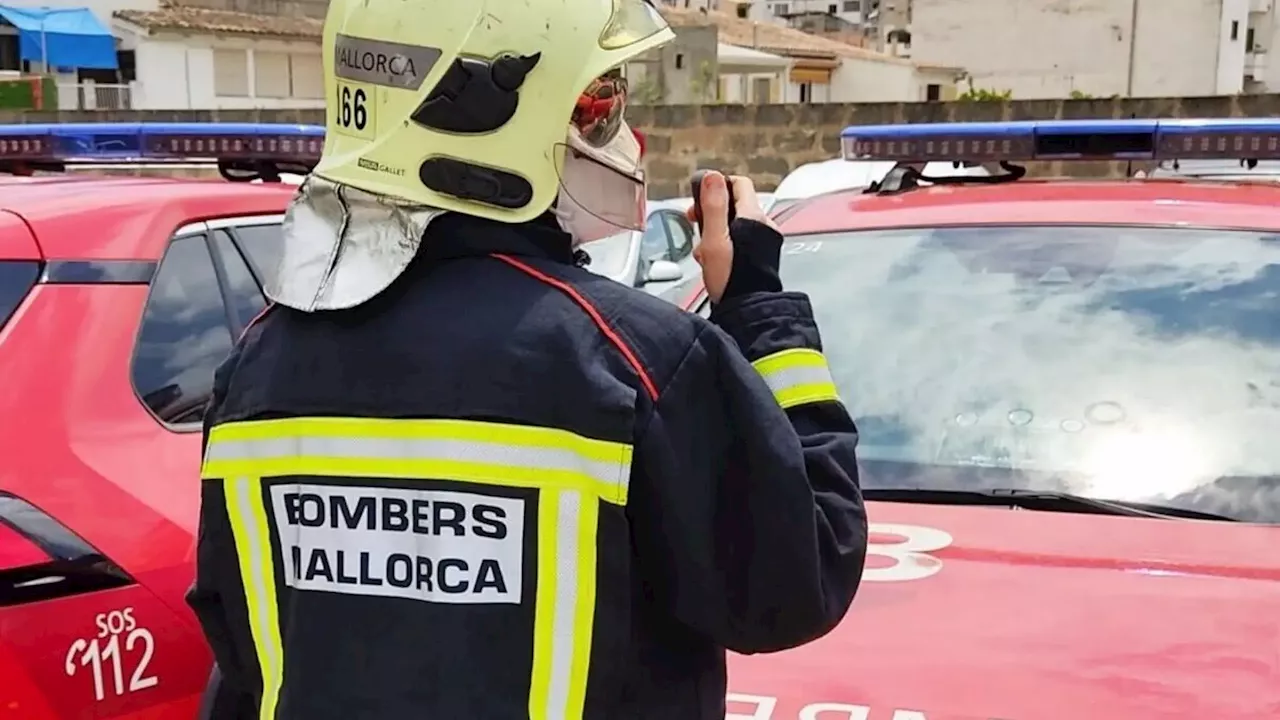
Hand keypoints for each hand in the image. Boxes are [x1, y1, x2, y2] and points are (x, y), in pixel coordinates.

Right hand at [686, 172, 775, 303]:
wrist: (748, 310)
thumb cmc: (732, 280)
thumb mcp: (714, 240)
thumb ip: (713, 206)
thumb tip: (713, 177)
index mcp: (753, 216)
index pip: (738, 183)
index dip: (717, 186)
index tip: (701, 198)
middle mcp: (764, 225)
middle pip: (735, 204)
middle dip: (712, 213)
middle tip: (697, 224)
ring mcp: (766, 241)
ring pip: (736, 224)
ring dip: (717, 232)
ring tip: (705, 250)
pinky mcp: (763, 255)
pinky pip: (743, 240)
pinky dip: (727, 245)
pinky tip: (716, 261)